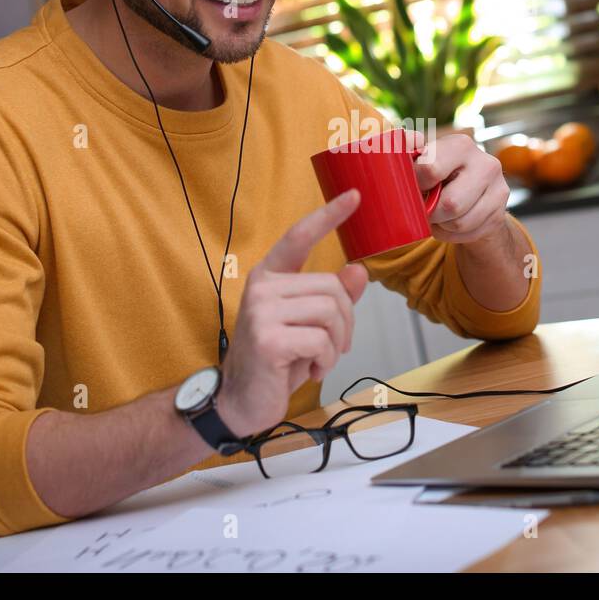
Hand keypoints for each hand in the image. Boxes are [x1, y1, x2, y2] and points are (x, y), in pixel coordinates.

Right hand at [216, 190, 368, 436]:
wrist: (239, 403)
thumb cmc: (275, 363)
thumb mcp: (308, 326)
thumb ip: (332, 299)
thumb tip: (359, 271)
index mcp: (269, 277)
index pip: (299, 237)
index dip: (328, 215)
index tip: (355, 196)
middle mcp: (261, 287)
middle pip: (331, 287)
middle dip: (344, 322)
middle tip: (333, 346)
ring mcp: (261, 311)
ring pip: (330, 312)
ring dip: (336, 343)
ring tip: (319, 359)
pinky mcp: (268, 339)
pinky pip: (321, 340)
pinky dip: (326, 360)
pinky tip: (311, 370)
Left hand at [411, 131, 510, 244]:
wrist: (469, 196)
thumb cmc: (438, 176)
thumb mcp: (422, 160)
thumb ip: (408, 150)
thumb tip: (399, 145)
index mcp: (461, 145)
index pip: (431, 169)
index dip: (417, 185)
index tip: (415, 186)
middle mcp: (486, 164)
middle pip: (450, 204)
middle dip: (431, 212)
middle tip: (426, 207)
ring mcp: (498, 189)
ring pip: (459, 223)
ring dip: (441, 224)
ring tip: (439, 214)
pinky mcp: (500, 214)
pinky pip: (468, 234)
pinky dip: (451, 234)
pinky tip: (450, 222)